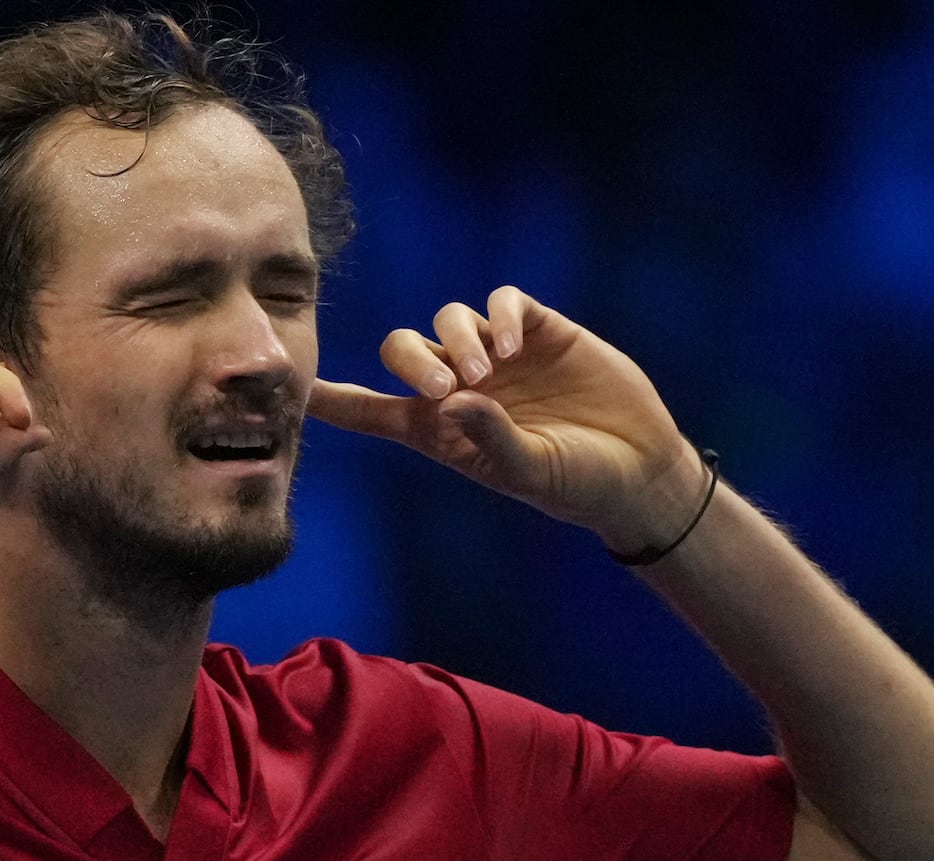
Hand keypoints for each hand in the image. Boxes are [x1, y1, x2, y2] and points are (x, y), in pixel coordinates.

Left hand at [307, 287, 702, 550]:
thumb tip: (454, 399)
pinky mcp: (540, 331)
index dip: (334, 399)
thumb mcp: (529, 472)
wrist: (638, 469)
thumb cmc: (576, 484)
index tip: (295, 388)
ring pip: (450, 320)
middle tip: (445, 388)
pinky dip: (503, 316)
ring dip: (460, 341)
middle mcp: (462, 387)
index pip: (372, 410)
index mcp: (441, 430)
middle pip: (403, 350)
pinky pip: (504, 303)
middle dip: (411, 361)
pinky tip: (516, 346)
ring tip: (490, 373)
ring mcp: (500, 356)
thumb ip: (489, 439)